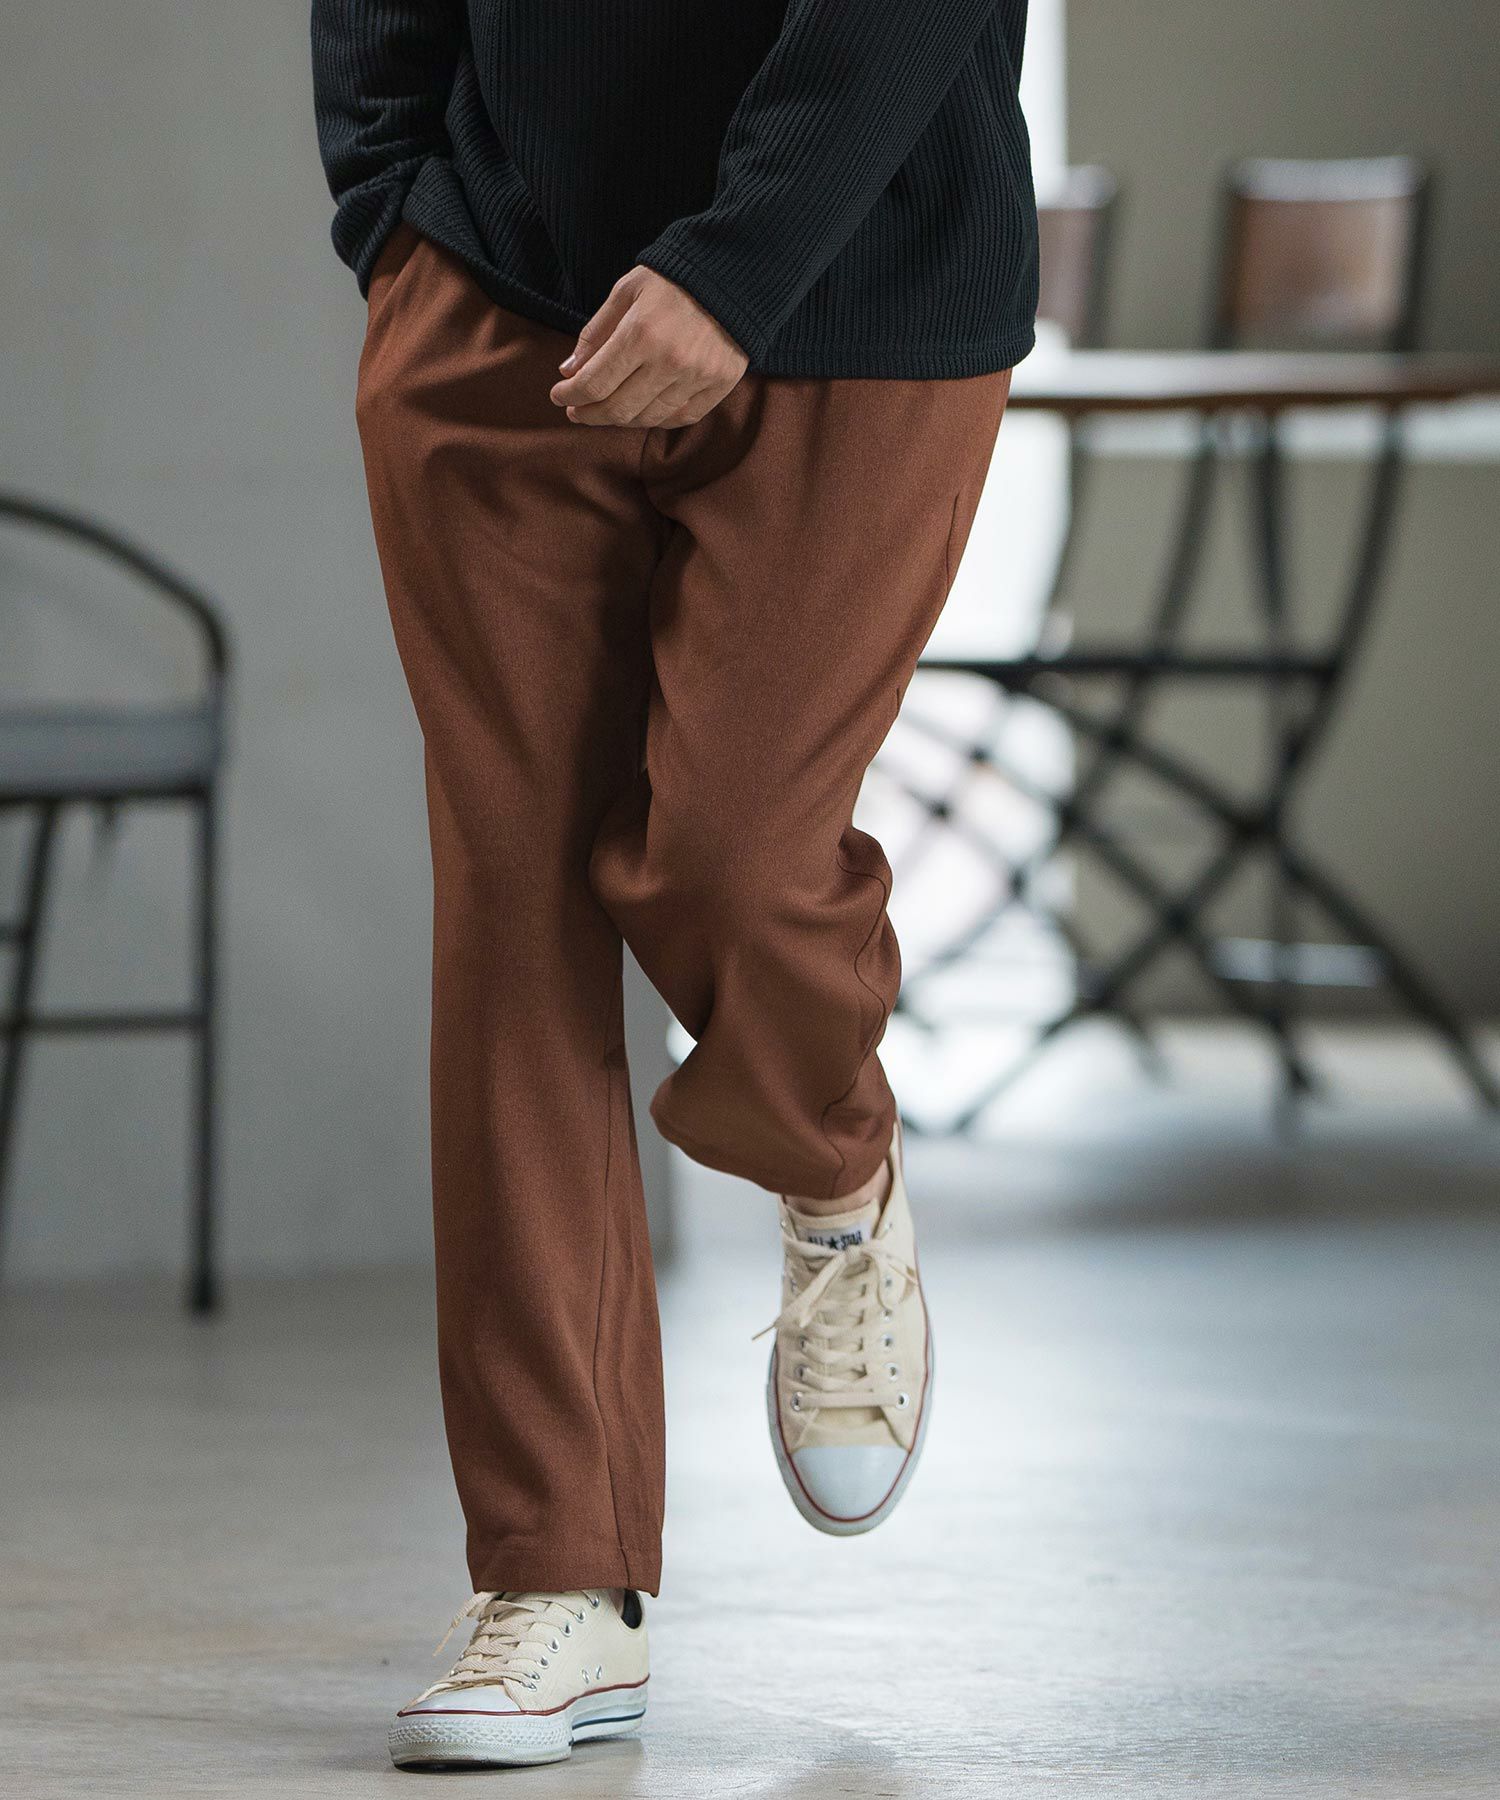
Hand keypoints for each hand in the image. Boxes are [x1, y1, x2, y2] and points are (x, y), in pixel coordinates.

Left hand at [550, 266, 747, 427]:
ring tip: (607, 408)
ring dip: (620, 418)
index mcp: (641, 333)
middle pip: (618, 409)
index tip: (559, 395)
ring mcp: (697, 378)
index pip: (594, 383)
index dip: (570, 395)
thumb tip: (570, 371)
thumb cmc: (672, 280)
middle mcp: (669, 362)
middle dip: (589, 413)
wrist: (733, 276)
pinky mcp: (718, 386)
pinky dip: (656, 419)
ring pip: (647, 418)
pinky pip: (679, 418)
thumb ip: (596, 332)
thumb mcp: (626, 291)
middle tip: (577, 410)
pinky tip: (642, 410)